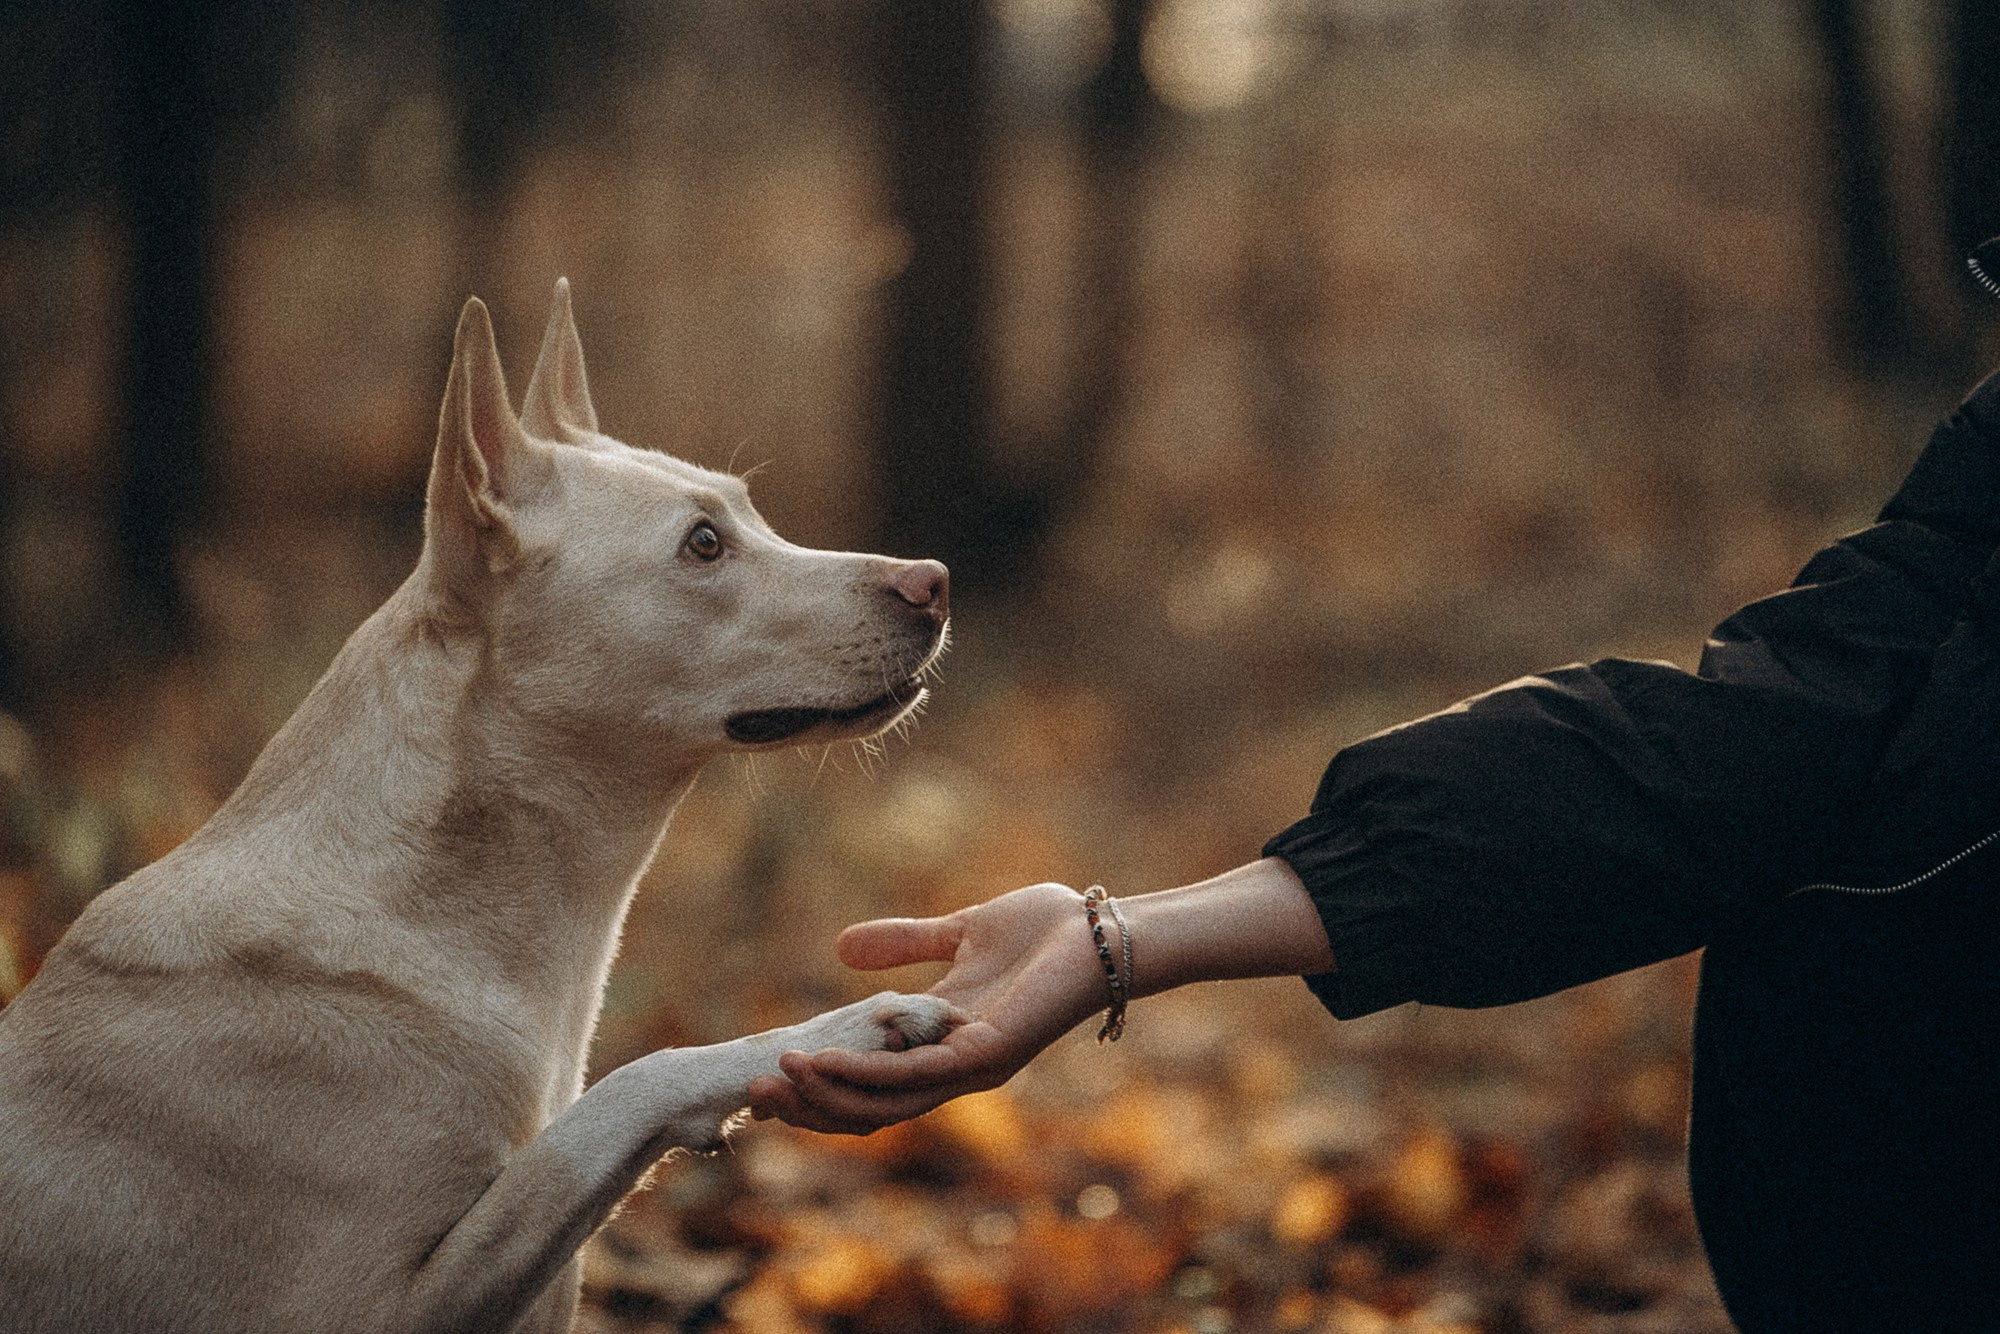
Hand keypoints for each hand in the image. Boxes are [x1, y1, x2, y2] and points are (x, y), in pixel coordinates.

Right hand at [747, 881, 1107, 1133]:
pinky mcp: (986, 1056)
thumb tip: (842, 948)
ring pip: (884, 1102)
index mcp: (944, 1042)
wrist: (1103, 930)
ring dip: (826, 1097)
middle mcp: (955, 1067)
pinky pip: (912, 1077)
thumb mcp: (959, 931)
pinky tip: (820, 1065)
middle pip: (870, 1107)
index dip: (822, 1086)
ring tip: (776, 1081)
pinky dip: (862, 1076)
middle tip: (753, 1094)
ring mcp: (970, 1068)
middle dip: (810, 1107)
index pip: (873, 1082)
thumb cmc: (1046, 930)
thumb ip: (905, 945)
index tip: (768, 1074)